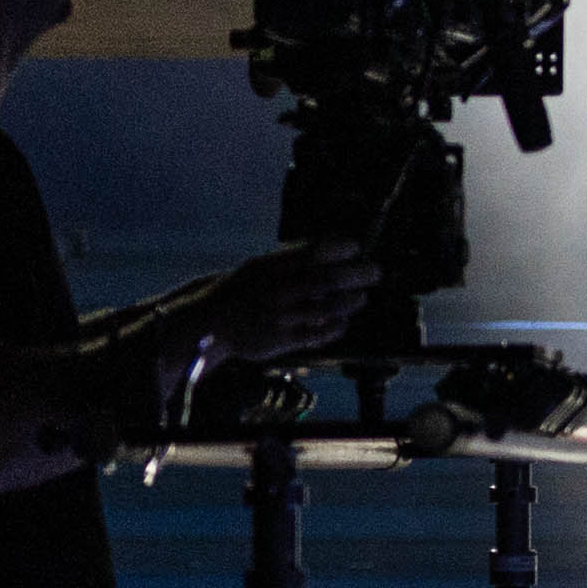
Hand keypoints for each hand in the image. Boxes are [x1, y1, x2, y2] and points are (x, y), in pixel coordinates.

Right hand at [206, 242, 373, 368]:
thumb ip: (290, 258)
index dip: (338, 249)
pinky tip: (344, 321)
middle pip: (325, 281)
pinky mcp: (282, 340)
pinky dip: (335, 327)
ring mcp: (280, 317)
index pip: (310, 254)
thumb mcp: (259, 266)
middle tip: (375, 271)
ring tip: (362, 297)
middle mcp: (277, 291)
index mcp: (270, 268)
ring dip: (350, 301)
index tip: (356, 247)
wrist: (211, 323)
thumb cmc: (242, 290)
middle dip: (356, 275)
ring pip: (326, 308)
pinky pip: (317, 334)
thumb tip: (331, 247)